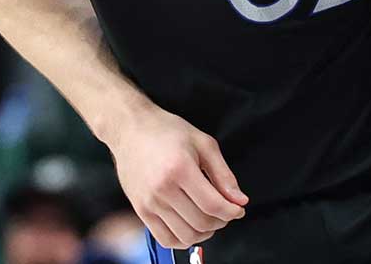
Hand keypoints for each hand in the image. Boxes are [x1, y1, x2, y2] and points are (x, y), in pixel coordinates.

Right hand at [108, 103, 246, 248]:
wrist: (130, 130)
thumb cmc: (167, 131)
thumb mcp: (203, 143)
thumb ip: (224, 174)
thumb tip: (239, 200)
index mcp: (180, 169)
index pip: (213, 204)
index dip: (232, 211)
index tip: (238, 209)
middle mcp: (162, 189)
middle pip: (201, 222)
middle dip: (221, 221)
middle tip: (225, 211)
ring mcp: (149, 202)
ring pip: (186, 235)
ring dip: (205, 233)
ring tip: (209, 219)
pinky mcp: (140, 210)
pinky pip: (166, 239)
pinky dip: (184, 240)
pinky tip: (191, 226)